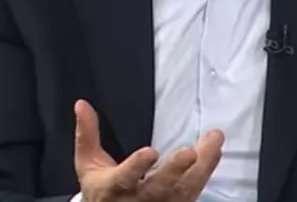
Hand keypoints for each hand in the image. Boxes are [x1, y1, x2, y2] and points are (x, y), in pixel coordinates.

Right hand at [74, 99, 224, 201]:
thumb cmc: (101, 189)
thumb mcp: (88, 163)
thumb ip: (87, 134)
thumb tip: (81, 104)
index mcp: (113, 187)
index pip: (125, 178)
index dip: (137, 166)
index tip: (150, 152)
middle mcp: (138, 200)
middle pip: (159, 188)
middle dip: (175, 170)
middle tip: (190, 152)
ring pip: (184, 191)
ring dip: (202, 167)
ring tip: (214, 141)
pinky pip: (194, 192)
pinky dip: (206, 172)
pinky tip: (215, 153)